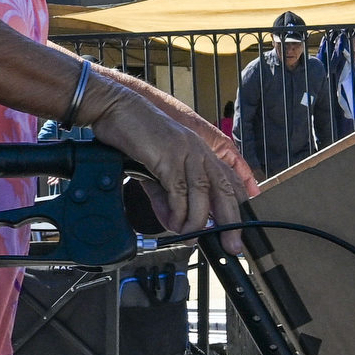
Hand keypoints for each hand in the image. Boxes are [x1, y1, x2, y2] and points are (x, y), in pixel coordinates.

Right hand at [89, 69, 254, 234]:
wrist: (116, 108)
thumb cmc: (135, 133)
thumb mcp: (155, 168)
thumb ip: (165, 196)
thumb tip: (173, 221)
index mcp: (201, 151)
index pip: (230, 181)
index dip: (238, 207)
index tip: (238, 230)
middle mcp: (199, 151)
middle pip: (225, 191)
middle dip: (231, 223)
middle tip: (231, 246)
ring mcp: (185, 153)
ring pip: (202, 196)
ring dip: (196, 223)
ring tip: (188, 236)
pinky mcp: (168, 156)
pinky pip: (179, 192)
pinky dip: (176, 213)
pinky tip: (172, 224)